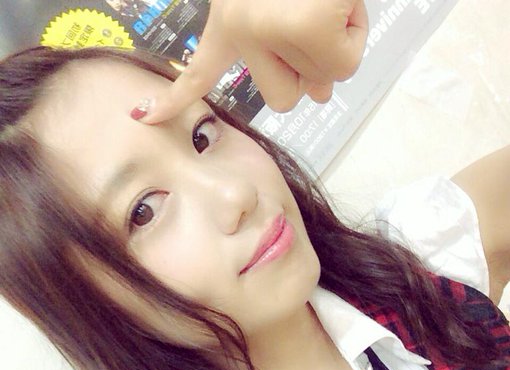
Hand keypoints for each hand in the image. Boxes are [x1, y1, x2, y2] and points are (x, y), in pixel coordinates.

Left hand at [132, 0, 367, 122]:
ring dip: (338, 42)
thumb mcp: (289, 6)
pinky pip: (344, 61)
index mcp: (227, 16)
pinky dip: (356, 32)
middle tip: (316, 24)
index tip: (143, 116)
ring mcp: (268, 27)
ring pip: (320, 78)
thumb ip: (296, 56)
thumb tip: (320, 94)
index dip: (173, 99)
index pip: (197, 71)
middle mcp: (239, 26)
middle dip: (309, 71)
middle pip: (282, 98)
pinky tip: (343, 0)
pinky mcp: (305, 26)